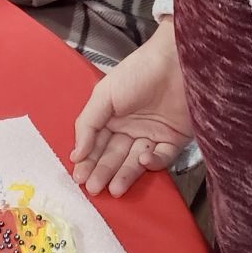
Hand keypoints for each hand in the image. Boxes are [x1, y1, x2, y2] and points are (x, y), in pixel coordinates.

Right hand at [72, 18, 192, 196]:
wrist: (175, 63)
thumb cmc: (138, 72)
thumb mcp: (104, 94)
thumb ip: (87, 124)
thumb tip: (76, 154)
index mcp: (112, 116)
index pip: (97, 143)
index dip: (88, 160)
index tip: (79, 177)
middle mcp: (131, 127)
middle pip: (114, 155)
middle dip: (103, 172)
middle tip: (94, 188)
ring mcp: (152, 134)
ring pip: (135, 162)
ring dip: (124, 175)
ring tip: (114, 189)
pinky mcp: (174, 140)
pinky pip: (161, 158)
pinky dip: (152, 162)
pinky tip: (143, 158)